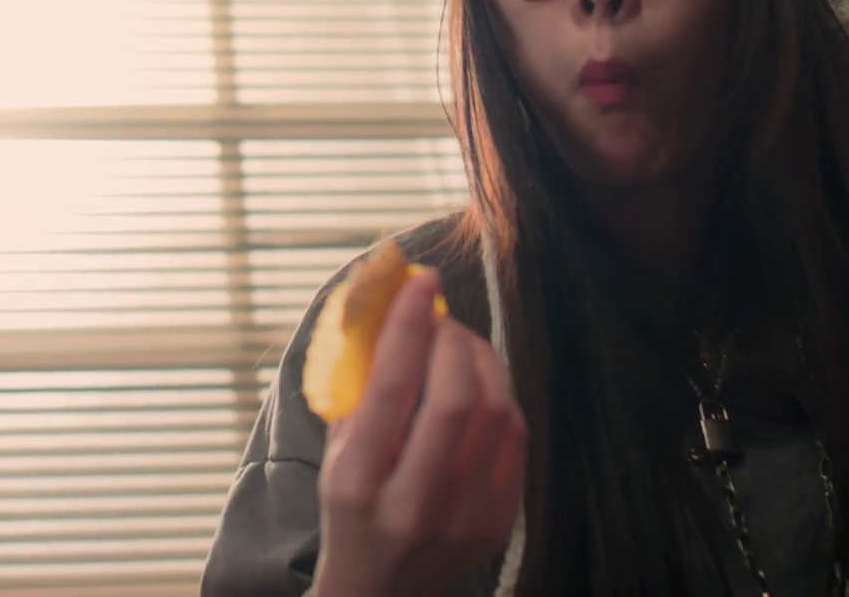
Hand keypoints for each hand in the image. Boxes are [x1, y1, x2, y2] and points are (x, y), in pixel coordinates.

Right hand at [311, 272, 524, 596]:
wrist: (381, 596)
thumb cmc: (350, 516)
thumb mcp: (333, 460)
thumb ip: (357, 394)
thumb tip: (387, 317)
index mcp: (358, 485)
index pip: (390, 388)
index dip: (408, 324)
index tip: (418, 282)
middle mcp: (413, 506)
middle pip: (453, 400)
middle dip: (452, 341)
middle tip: (441, 317)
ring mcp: (463, 521)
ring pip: (495, 416)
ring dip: (482, 363)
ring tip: (461, 346)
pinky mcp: (499, 525)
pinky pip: (514, 442)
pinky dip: (500, 400)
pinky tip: (481, 387)